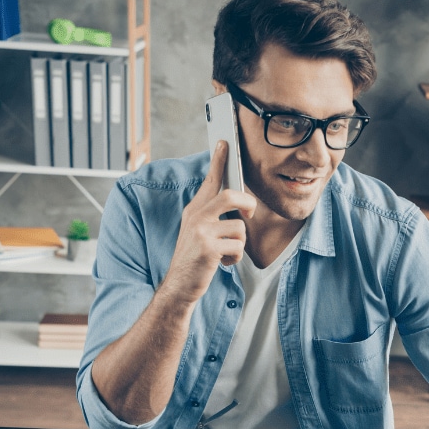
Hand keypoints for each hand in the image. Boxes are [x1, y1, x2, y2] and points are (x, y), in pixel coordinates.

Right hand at [160, 140, 256, 303]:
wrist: (179, 285)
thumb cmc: (195, 258)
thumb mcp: (198, 231)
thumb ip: (212, 215)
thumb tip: (239, 201)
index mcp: (194, 210)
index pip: (209, 181)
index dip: (218, 161)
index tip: (224, 143)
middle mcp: (195, 216)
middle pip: (231, 196)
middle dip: (247, 204)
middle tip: (249, 214)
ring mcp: (200, 231)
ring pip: (240, 228)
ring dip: (238, 244)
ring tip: (224, 252)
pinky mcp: (208, 248)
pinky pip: (238, 247)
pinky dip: (235, 259)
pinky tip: (222, 263)